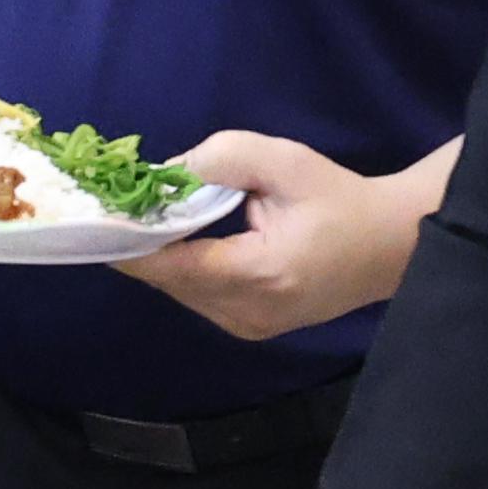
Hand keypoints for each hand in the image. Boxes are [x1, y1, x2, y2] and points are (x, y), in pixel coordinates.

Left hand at [129, 129, 439, 341]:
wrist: (391, 244)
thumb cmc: (339, 199)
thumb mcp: (282, 162)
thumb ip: (220, 159)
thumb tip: (162, 174)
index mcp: (258, 275)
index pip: (170, 265)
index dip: (129, 241)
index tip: (96, 214)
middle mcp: (247, 313)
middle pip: (169, 280)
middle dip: (143, 244)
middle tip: (116, 205)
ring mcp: (249, 327)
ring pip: (180, 291)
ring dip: (162, 257)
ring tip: (146, 217)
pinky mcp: (252, 328)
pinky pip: (199, 297)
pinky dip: (185, 268)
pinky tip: (182, 239)